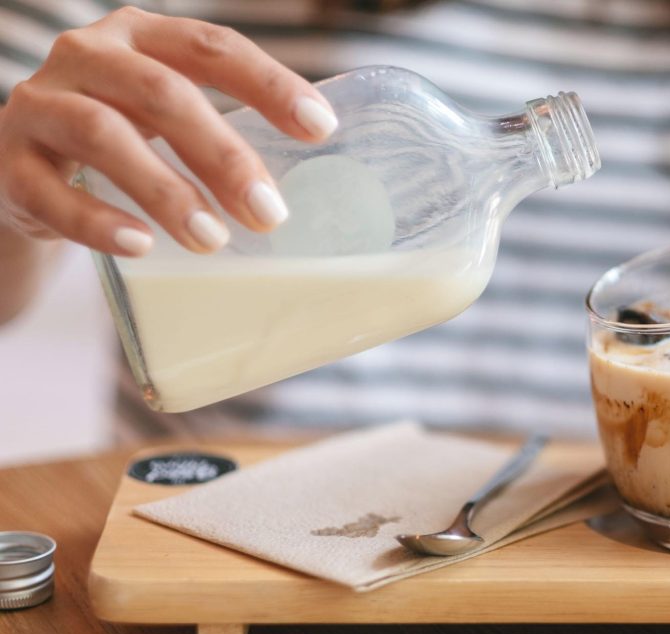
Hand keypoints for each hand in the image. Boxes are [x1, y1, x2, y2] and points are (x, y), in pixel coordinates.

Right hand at [0, 7, 337, 255]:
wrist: (26, 168)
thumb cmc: (123, 138)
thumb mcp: (168, 117)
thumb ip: (221, 132)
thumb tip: (300, 191)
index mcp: (142, 38)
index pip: (212, 47)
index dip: (269, 84)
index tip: (322, 129)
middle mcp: (88, 57)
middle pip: (162, 94)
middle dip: (223, 155)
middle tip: (270, 213)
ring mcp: (42, 106)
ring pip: (103, 136)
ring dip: (166, 191)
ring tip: (213, 240)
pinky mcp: (9, 164)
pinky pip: (50, 193)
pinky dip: (98, 221)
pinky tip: (141, 244)